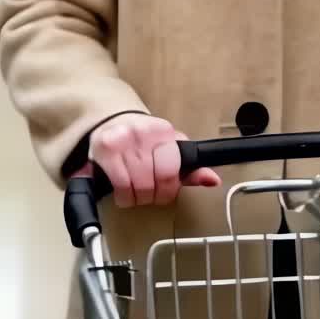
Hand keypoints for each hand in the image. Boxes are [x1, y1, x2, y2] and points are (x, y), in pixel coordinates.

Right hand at [79, 113, 220, 208]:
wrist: (112, 120)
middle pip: (155, 182)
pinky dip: (124, 197)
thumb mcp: (169, 150)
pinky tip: (123, 192)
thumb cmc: (143, 141)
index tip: (165, 192)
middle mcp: (145, 132)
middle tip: (149, 194)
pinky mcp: (106, 148)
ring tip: (136, 193)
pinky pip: (121, 186)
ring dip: (138, 198)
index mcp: (165, 132)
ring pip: (138, 187)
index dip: (169, 189)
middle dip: (153, 196)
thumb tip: (213, 180)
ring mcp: (124, 139)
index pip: (172, 171)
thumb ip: (191, 168)